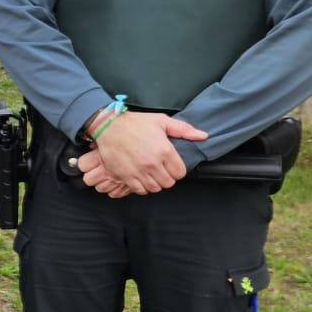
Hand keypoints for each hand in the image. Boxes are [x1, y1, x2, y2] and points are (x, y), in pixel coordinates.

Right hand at [78, 111, 208, 194]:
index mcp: (165, 150)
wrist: (109, 126)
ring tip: (151, 174)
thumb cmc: (135, 123)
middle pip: (168, 182)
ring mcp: (139, 171)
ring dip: (155, 183)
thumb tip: (203, 136)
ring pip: (155, 188)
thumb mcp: (162, 121)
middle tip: (161, 169)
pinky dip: (142, 186)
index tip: (171, 165)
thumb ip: (184, 130)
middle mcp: (153, 164)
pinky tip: (141, 177)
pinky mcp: (126, 176)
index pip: (180, 173)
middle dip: (167, 177)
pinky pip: (140, 190)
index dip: (177, 170)